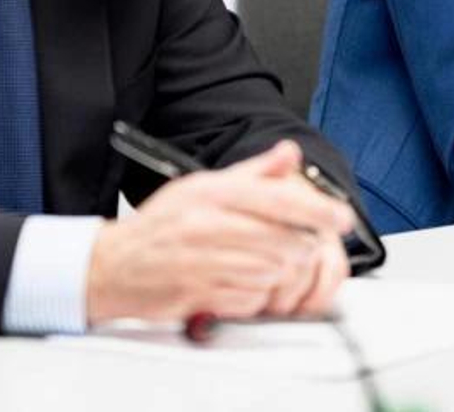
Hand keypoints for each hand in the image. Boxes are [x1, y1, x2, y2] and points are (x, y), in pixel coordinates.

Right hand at [86, 140, 354, 325]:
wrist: (111, 266)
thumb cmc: (162, 224)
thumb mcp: (204, 186)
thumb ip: (253, 172)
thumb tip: (289, 153)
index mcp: (213, 194)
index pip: (278, 200)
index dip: (317, 211)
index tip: (342, 218)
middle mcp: (208, 226)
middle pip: (282, 240)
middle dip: (303, 247)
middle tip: (305, 246)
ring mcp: (202, 262)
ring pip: (271, 272)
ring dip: (283, 273)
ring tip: (275, 265)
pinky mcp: (198, 294)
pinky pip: (251, 300)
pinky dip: (260, 297)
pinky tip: (251, 285)